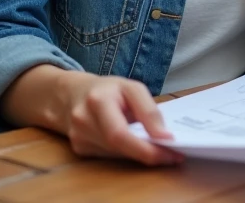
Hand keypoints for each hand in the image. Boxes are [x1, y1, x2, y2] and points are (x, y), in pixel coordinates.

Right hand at [62, 74, 182, 165]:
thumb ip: (148, 110)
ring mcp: (78, 137)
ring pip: (115, 155)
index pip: (120, 133)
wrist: (71, 95)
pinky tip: (136, 146)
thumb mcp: (131, 88)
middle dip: (148, 154)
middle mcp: (83, 121)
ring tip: (159, 149)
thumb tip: (164, 136)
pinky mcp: (79, 149)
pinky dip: (125, 153)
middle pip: (118, 147)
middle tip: (173, 155)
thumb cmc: (108, 89)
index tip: (171, 150)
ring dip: (138, 155)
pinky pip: (108, 156)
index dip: (145, 147)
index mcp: (98, 101)